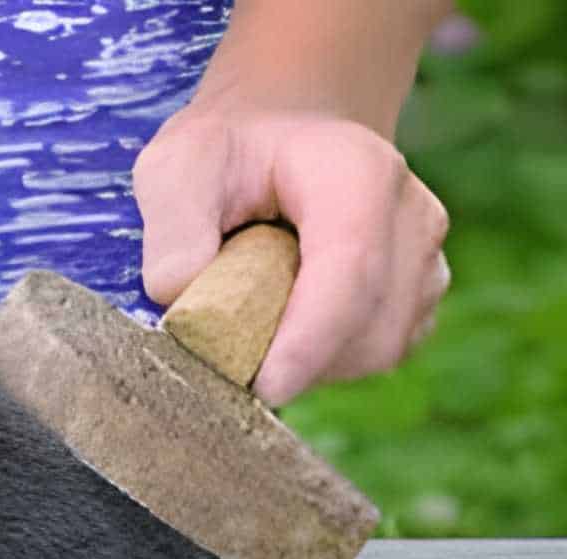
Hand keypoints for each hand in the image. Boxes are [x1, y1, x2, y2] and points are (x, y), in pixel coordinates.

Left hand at [133, 100, 450, 407]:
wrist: (287, 130)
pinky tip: (287, 329)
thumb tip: (180, 295)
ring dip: (313, 364)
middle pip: (370, 324)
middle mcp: (410, 213)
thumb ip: (173, 227)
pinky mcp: (420, 292)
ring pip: (379, 348)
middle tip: (227, 355)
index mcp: (355, 173)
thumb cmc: (229, 151)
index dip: (310, 338)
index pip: (350, 268)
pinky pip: (381, 351)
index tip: (262, 387)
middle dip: (300, 361)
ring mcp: (425, 256)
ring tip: (255, 325)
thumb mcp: (177, 166)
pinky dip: (330, 360)